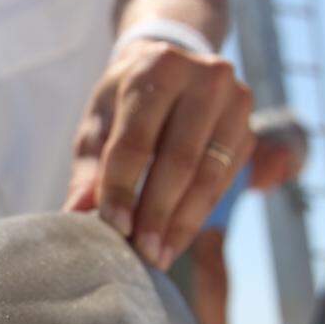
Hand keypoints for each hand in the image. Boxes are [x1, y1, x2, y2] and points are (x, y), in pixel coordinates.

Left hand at [63, 39, 253, 269]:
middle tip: (140, 253)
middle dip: (156, 214)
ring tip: (158, 256)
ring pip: (207, 175)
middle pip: (178, 160)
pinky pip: (223, 182)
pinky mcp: (248, 129)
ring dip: (181, 223)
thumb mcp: (97, 124)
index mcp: (156, 69)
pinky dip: (198, 215)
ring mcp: (235, 102)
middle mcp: (204, 78)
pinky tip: (176, 239)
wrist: (169, 68)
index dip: (123, 188)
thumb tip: (76, 214)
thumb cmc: (123, 102)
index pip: (136, 140)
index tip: (114, 228)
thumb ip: (88, 169)